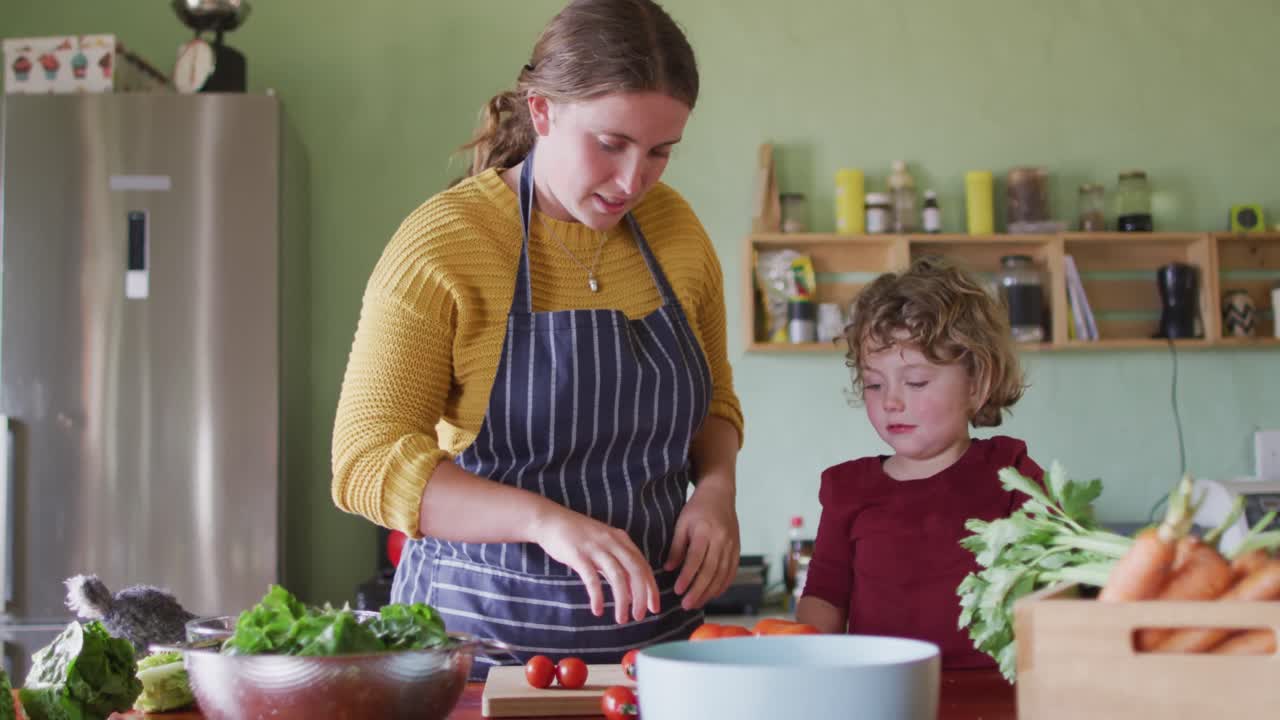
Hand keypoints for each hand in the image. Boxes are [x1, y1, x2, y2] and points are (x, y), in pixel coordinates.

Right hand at [529, 505, 659, 623]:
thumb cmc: (578, 536)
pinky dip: (597, 596)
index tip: (653, 607)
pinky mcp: (578, 555)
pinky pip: (592, 579)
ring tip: (621, 619)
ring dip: (622, 600)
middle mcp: (612, 542)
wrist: (551, 521)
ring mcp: (596, 548)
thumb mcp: (603, 547)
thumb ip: (617, 566)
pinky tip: (597, 610)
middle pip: (635, 571)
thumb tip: (631, 594)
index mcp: (621, 540)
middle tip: (640, 616)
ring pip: (617, 577)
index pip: (643, 566)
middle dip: (641, 596)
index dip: (651, 588)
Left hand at [664, 475, 738, 609]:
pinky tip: (713, 594)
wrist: (720, 495)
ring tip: (696, 603)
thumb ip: (677, 547)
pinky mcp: (737, 549)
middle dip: (698, 590)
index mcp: (705, 531)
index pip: (696, 559)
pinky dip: (722, 585)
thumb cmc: (697, 509)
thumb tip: (669, 569)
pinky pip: (732, 572)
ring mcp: (732, 545)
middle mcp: (721, 540)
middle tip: (686, 604)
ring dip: (710, 592)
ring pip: (722, 574)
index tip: (678, 590)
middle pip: (711, 570)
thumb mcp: (681, 524)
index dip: (687, 576)